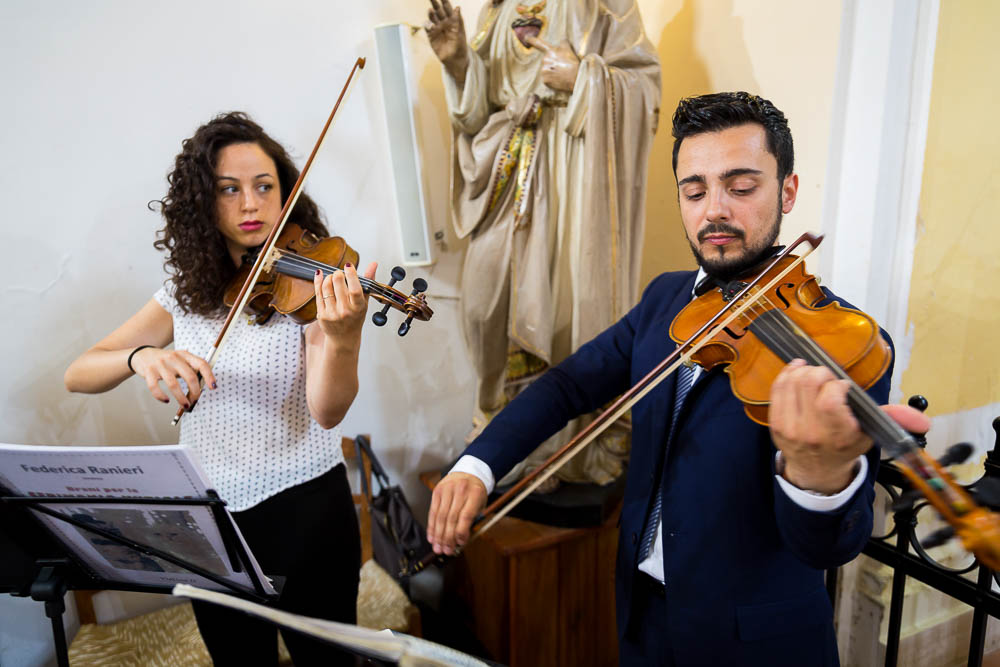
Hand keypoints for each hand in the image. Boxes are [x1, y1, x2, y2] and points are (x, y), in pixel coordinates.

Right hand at [130, 347, 215, 409]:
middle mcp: (173, 358)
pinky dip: (161, 396)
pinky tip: (166, 400)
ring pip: (173, 384)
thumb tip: (204, 385)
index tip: (213, 387)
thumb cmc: (165, 361)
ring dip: (181, 398)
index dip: (209, 376)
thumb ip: (191, 368)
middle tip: (195, 400)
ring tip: (185, 405)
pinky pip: (155, 387)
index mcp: (184, 355)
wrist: (142, 354)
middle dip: (195, 392)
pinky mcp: (149, 372)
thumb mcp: (180, 359)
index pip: (201, 363)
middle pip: (190, 376)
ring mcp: (160, 364)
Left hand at [312, 262, 377, 344]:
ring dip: (329, 277)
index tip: (349, 265)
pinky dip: (318, 281)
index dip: (351, 274)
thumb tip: (373, 264)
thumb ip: (368, 281)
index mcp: (358, 307)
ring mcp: (332, 313)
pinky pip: (318, 293)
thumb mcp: (365, 301)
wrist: (344, 338)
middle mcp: (345, 311)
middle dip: (338, 273)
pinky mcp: (321, 314)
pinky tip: (320, 276)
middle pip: (338, 283)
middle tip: (340, 273)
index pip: (355, 289)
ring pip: (326, 286)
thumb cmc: (355, 318)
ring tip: (332, 278)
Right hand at [425, 0, 468, 84]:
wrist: (455, 61)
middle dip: (435, 4)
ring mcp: (437, 29)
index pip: (448, 9)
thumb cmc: (460, 47)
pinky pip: (427, 27)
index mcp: (453, 21)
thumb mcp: (460, 34)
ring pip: (432, 18)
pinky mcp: (431, 36)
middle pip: (438, 11)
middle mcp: (444, 23)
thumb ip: (458, 21)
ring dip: (431, 14)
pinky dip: (427, 25)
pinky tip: (431, 26)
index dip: (445, 2)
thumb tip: (457, 7)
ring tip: (430, 11)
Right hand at [427, 472, 486, 554]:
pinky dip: (431, 526)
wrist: (468, 473)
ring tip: (438, 548)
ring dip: (438, 535)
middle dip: (447, 538)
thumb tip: (460, 542)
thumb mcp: (480, 505)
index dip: (461, 533)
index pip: (466, 516)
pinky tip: (432, 537)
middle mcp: (460, 490)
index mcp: (475, 493)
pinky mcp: (436, 491)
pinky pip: (432, 512)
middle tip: (446, 551)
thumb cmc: (475, 493)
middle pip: (451, 518)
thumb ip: (472, 521)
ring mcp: (447, 489)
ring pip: (440, 516)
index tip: (460, 544)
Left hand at [524, 36, 579, 92]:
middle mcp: (545, 60)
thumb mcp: (569, 49)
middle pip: (546, 61)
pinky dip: (552, 80)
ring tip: (562, 74)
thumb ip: (564, 42)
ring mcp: (544, 70)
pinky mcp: (545, 80)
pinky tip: (559, 79)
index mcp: (550, 51)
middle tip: (562, 67)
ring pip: (546, 71)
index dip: (532, 40)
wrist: (576, 78)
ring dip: (552, 72)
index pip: (539, 44)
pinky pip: (547, 79)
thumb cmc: (573, 63)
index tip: (526, 38)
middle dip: (553, 64)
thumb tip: (562, 38)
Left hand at [769, 359, 930, 493]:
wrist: (817, 470)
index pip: (831, 397)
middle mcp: (811, 432)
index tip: (844, 388)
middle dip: (822, 373)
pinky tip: (798, 372)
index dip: (838, 384)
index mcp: (838, 435)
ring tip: (814, 375)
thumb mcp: (872, 434)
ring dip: (804, 371)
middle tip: (828, 380)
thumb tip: (924, 421)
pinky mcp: (775, 423)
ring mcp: (790, 428)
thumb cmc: (845, 446)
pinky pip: (777, 388)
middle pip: (809, 382)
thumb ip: (895, 420)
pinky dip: (787, 374)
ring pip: (792, 382)